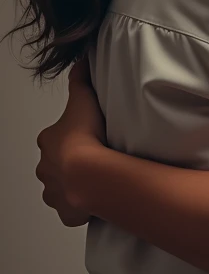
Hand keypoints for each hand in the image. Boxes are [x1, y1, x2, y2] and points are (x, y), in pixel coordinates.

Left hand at [36, 63, 105, 226]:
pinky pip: (71, 209)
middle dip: (70, 163)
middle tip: (94, 159)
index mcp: (48, 142)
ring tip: (97, 180)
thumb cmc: (85, 138)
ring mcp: (54, 191)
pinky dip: (80, 206)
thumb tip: (80, 62)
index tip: (86, 137)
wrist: (89, 173)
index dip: (70, 137)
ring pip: (61, 187)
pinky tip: (96, 199)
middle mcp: (45, 168)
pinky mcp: (65, 211)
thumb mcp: (82, 99)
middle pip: (55, 164)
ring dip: (74, 185)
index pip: (55, 138)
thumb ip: (80, 81)